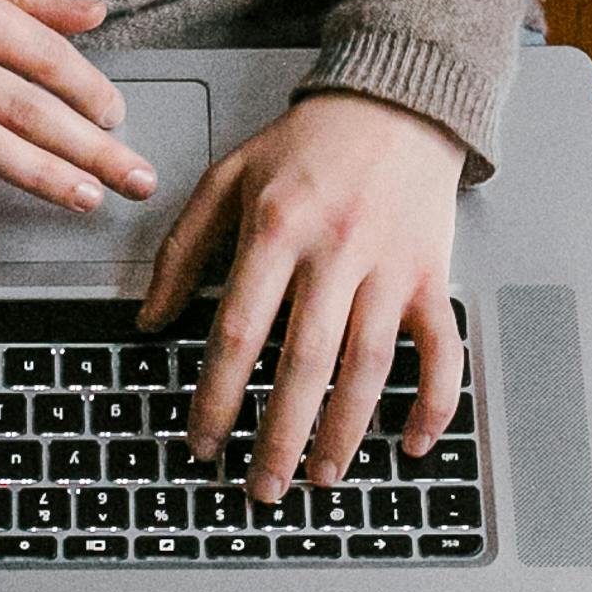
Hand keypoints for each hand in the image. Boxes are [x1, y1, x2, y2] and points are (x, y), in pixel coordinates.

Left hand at [141, 92, 467, 496]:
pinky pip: (442, 349)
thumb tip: (149, 319)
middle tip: (260, 487)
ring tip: (322, 477)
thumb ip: (182, 249)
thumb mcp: (226, 179)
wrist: (396, 104)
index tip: (203, 441)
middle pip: (304, 363)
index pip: (240, 332)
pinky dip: (434, 400)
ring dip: (346, 432)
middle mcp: (335, 252)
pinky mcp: (432, 276)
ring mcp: (390, 267)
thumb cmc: (308, 145)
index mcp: (276, 229)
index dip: (217, 395)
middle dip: (279, 435)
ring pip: (369, 366)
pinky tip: (413, 441)